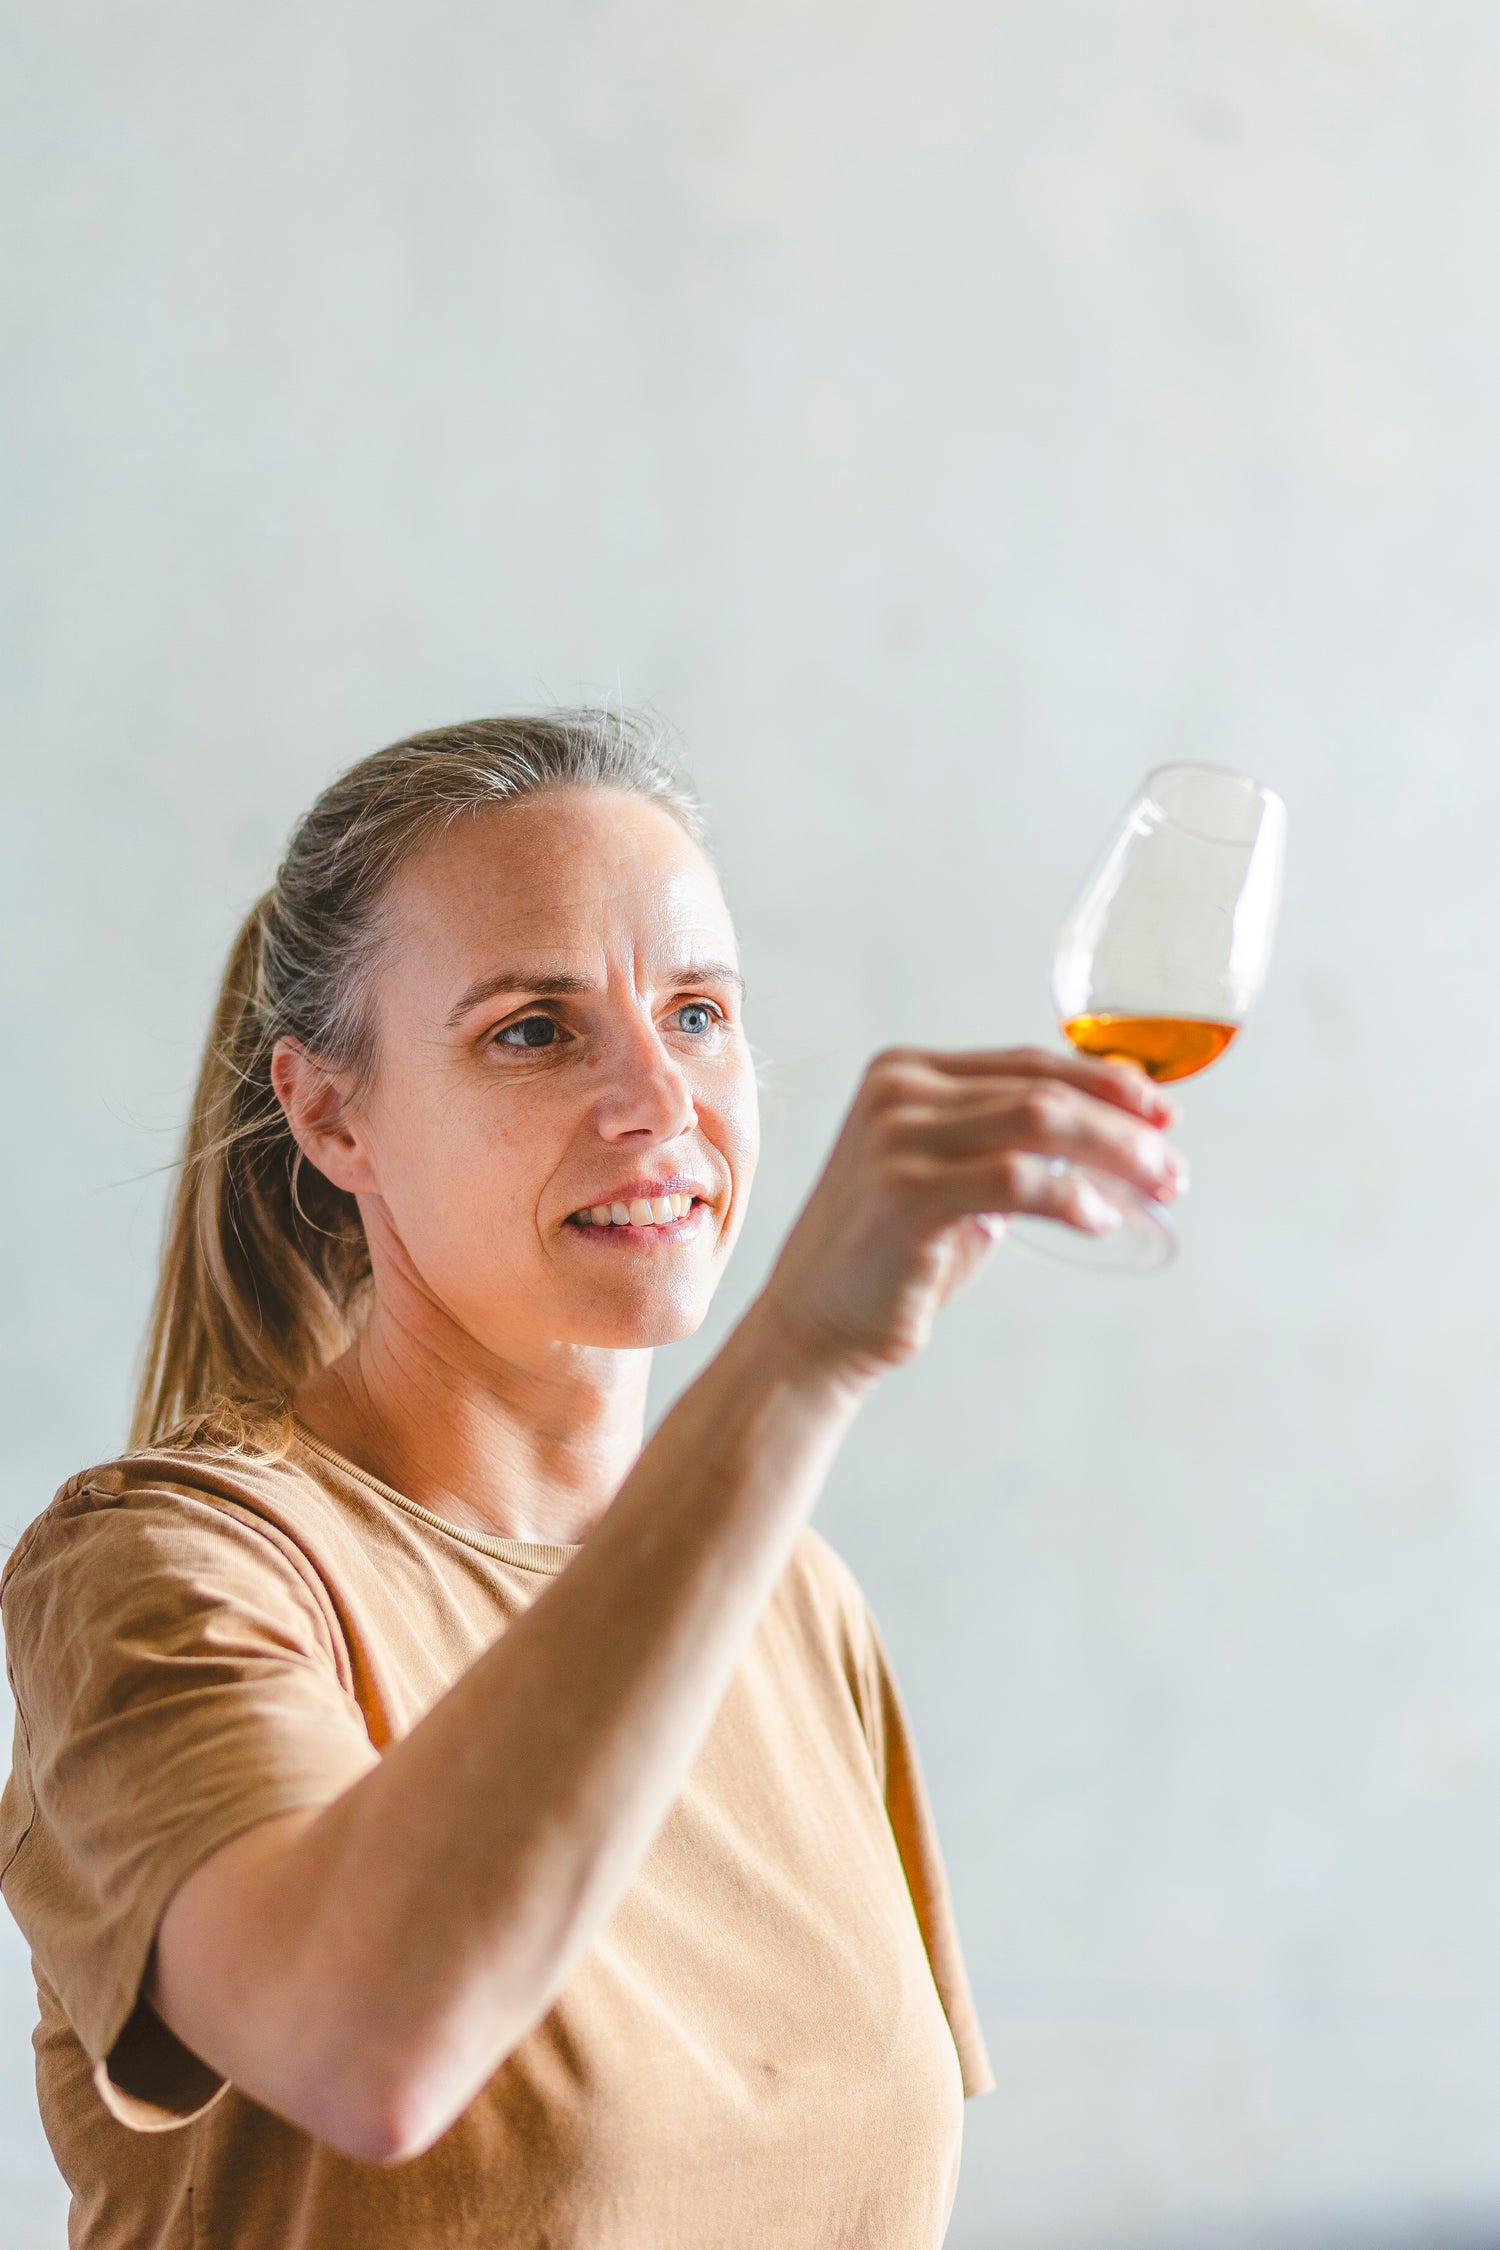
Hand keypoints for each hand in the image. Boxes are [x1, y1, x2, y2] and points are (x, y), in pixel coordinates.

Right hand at [754, 1046, 1184, 1383]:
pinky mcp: (904, 1194)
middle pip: (1043, 1089)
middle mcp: (895, 1092)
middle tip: (1173, 1168)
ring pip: (1039, 1122)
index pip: (1028, 1063)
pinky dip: (1070, 1196)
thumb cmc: (894, 1260)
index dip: (1107, 1084)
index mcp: (903, 1073)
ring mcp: (894, 1138)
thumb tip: (1108, 1137)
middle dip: (1125, 1125)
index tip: (1163, 1114)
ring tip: (1160, 1189)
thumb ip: (1005, 1149)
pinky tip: (1100, 1219)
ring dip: (1115, 1154)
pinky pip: (1013, 1179)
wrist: (814, 1327)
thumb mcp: (950, 1182)